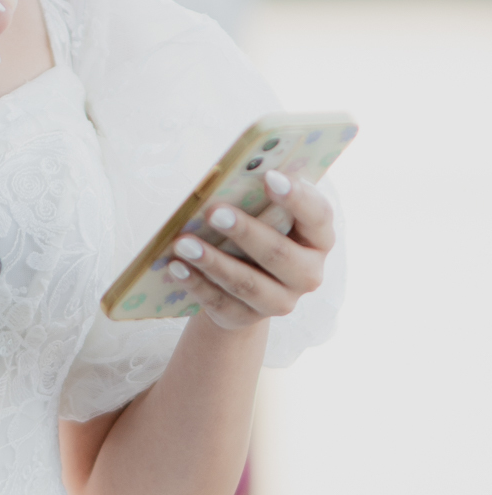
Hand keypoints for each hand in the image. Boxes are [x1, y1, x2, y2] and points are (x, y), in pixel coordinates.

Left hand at [168, 171, 334, 331]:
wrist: (244, 284)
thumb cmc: (259, 230)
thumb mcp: (265, 212)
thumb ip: (259, 196)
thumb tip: (227, 177)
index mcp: (318, 238)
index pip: (318, 215)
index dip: (296, 197)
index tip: (269, 176)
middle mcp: (308, 273)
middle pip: (279, 254)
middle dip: (244, 232)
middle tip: (213, 212)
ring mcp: (280, 301)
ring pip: (247, 283)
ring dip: (213, 261)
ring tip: (183, 242)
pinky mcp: (247, 317)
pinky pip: (220, 302)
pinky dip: (196, 283)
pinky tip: (176, 267)